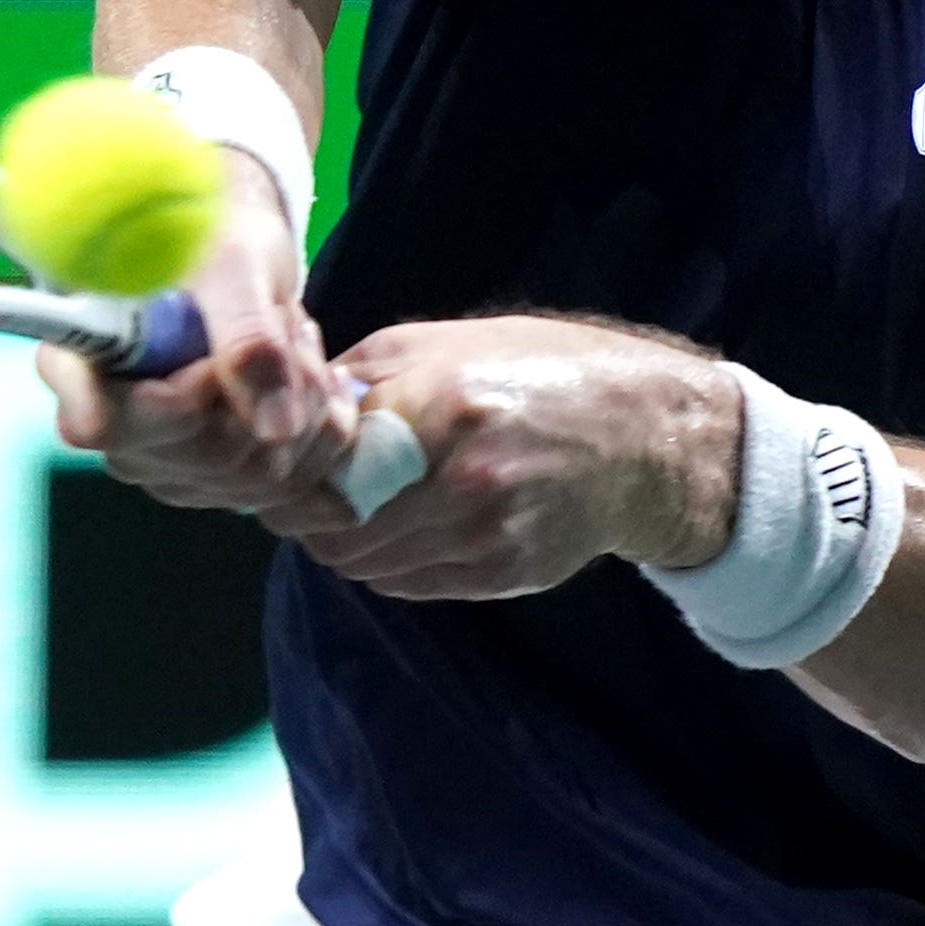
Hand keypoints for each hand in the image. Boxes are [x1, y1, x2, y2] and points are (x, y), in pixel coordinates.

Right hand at [34, 154, 352, 510]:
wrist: (232, 259)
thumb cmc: (210, 241)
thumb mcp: (231, 265)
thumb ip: (246, 335)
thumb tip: (276, 429)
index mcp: (80, 365)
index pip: (101, 424)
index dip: (176, 401)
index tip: (212, 360)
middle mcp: (115, 430)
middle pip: (211, 454)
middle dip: (271, 381)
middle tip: (278, 318)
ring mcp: (169, 466)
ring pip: (265, 472)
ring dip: (307, 396)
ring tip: (290, 336)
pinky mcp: (222, 482)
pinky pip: (298, 482)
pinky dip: (324, 423)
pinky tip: (308, 377)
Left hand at [273, 313, 740, 599]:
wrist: (642, 436)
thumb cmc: (538, 371)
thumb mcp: (444, 342)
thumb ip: (362, 376)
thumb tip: (286, 408)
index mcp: (441, 404)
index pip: (323, 468)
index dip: (288, 474)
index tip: (282, 464)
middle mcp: (462, 477)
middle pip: (335, 526)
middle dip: (307, 512)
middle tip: (310, 490)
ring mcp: (484, 533)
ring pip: (363, 564)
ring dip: (343, 540)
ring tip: (361, 503)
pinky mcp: (500, 574)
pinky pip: (406, 583)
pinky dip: (385, 561)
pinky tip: (403, 525)